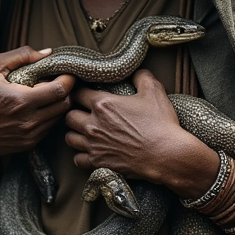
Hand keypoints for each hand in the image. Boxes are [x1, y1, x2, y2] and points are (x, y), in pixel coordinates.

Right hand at [0, 46, 73, 206]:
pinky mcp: (28, 145)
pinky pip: (49, 129)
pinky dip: (48, 117)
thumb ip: (20, 55)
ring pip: (59, 118)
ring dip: (58, 105)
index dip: (67, 79)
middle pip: (65, 105)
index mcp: (20, 100)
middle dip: (66, 91)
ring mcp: (29, 135)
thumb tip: (47, 52)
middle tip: (57, 82)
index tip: (65, 72)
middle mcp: (28, 121)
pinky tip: (37, 108)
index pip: (61, 90)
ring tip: (46, 94)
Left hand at [65, 69, 218, 193]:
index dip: (79, 92)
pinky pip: (77, 159)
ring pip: (69, 138)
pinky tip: (90, 151)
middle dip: (74, 113)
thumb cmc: (160, 123)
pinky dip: (81, 155)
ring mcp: (94, 145)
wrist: (166, 154)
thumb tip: (136, 71)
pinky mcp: (98, 162)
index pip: (77, 93)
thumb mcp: (154, 91)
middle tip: (84, 114)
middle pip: (68, 116)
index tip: (84, 94)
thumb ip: (142, 76)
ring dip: (75, 134)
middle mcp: (93, 124)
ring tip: (85, 132)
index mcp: (102, 104)